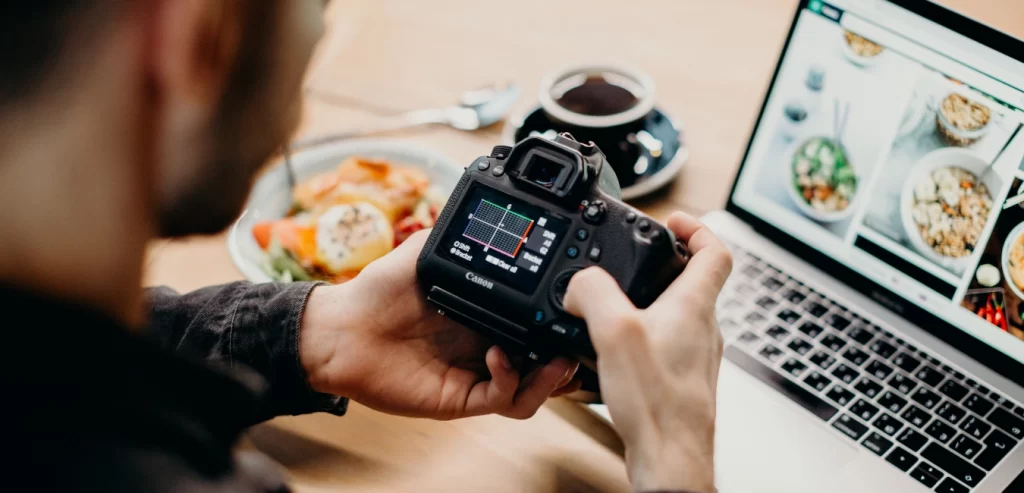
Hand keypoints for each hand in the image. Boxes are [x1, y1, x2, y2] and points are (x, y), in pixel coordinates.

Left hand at [298, 230, 579, 419]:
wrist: (340, 330)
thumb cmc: (375, 292)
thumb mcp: (424, 252)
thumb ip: (459, 233)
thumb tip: (485, 208)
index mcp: (486, 313)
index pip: (535, 321)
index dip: (559, 319)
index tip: (575, 303)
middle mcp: (487, 345)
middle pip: (545, 360)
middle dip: (568, 354)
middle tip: (580, 337)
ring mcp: (477, 374)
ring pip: (533, 390)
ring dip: (551, 378)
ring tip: (556, 359)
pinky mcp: (462, 398)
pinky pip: (503, 399)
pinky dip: (512, 381)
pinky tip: (501, 357)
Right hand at [563, 212, 731, 492]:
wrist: (670, 461)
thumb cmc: (658, 406)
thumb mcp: (615, 333)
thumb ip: (594, 293)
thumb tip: (579, 282)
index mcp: (694, 307)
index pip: (715, 250)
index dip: (696, 227)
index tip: (672, 220)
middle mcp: (703, 329)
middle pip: (694, 281)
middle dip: (661, 264)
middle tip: (633, 259)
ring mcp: (695, 357)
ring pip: (678, 314)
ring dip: (649, 301)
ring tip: (616, 306)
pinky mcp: (681, 381)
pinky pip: (665, 345)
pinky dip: (643, 336)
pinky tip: (614, 354)